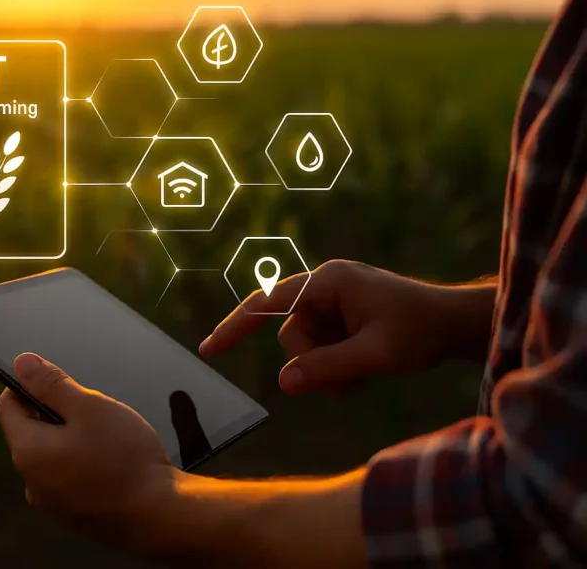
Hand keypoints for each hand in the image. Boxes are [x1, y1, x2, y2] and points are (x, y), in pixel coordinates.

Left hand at [0, 353, 176, 550]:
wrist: (161, 516)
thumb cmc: (126, 457)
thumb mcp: (89, 406)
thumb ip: (51, 383)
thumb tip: (22, 363)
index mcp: (28, 452)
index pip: (7, 406)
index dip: (27, 384)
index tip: (56, 379)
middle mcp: (32, 482)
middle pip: (30, 431)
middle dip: (56, 413)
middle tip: (92, 409)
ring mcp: (53, 504)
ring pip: (52, 455)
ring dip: (72, 439)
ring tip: (107, 437)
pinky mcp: (74, 516)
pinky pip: (69, 478)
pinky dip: (84, 464)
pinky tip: (113, 462)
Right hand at [200, 260, 495, 395]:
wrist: (456, 325)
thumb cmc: (421, 332)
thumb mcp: (374, 356)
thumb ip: (326, 368)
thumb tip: (282, 383)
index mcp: (327, 282)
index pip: (267, 303)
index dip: (235, 328)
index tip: (208, 351)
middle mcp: (324, 286)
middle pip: (289, 334)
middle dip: (312, 364)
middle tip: (347, 383)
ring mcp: (332, 302)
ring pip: (303, 347)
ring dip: (326, 371)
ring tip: (361, 380)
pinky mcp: (341, 318)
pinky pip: (319, 348)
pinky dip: (335, 367)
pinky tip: (363, 372)